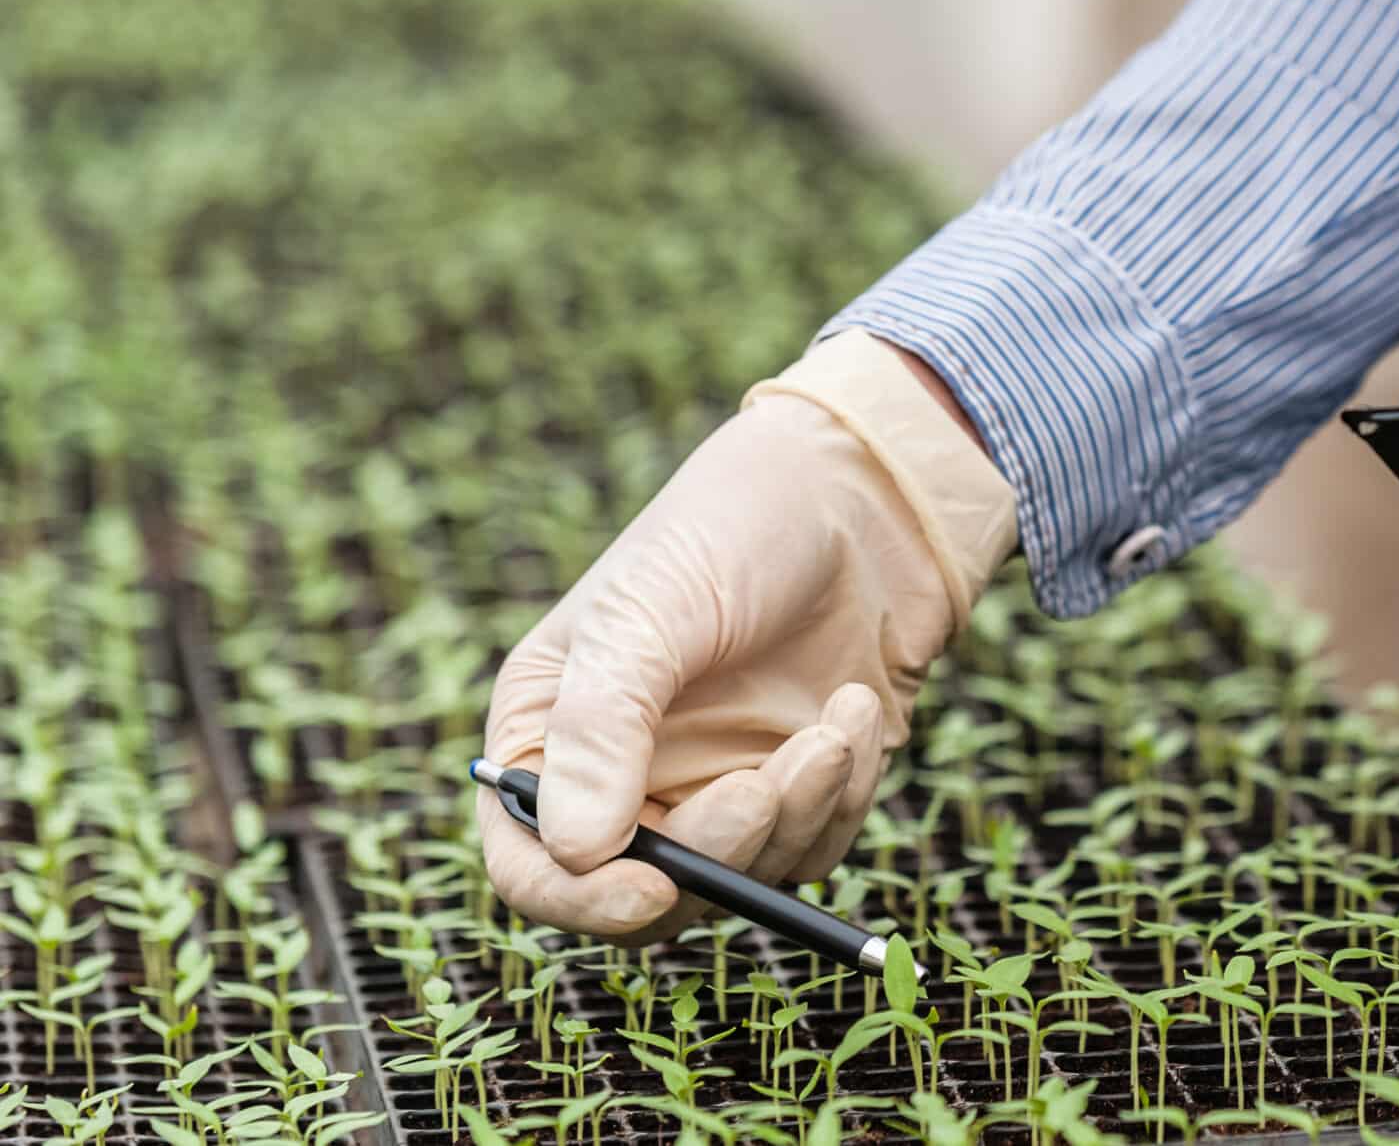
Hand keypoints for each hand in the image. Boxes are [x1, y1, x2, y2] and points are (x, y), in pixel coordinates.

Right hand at [479, 333, 1015, 941]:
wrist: (866, 499)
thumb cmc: (733, 529)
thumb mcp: (647, 611)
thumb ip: (601, 727)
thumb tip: (575, 851)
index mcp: (550, 734)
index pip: (532, 866)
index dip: (580, 900)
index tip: (650, 892)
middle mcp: (625, 779)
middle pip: (646, 896)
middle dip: (717, 853)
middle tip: (766, 784)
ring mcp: (712, 791)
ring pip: (743, 880)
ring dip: (798, 814)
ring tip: (836, 720)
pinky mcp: (795, 794)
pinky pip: (813, 848)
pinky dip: (842, 795)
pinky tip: (855, 710)